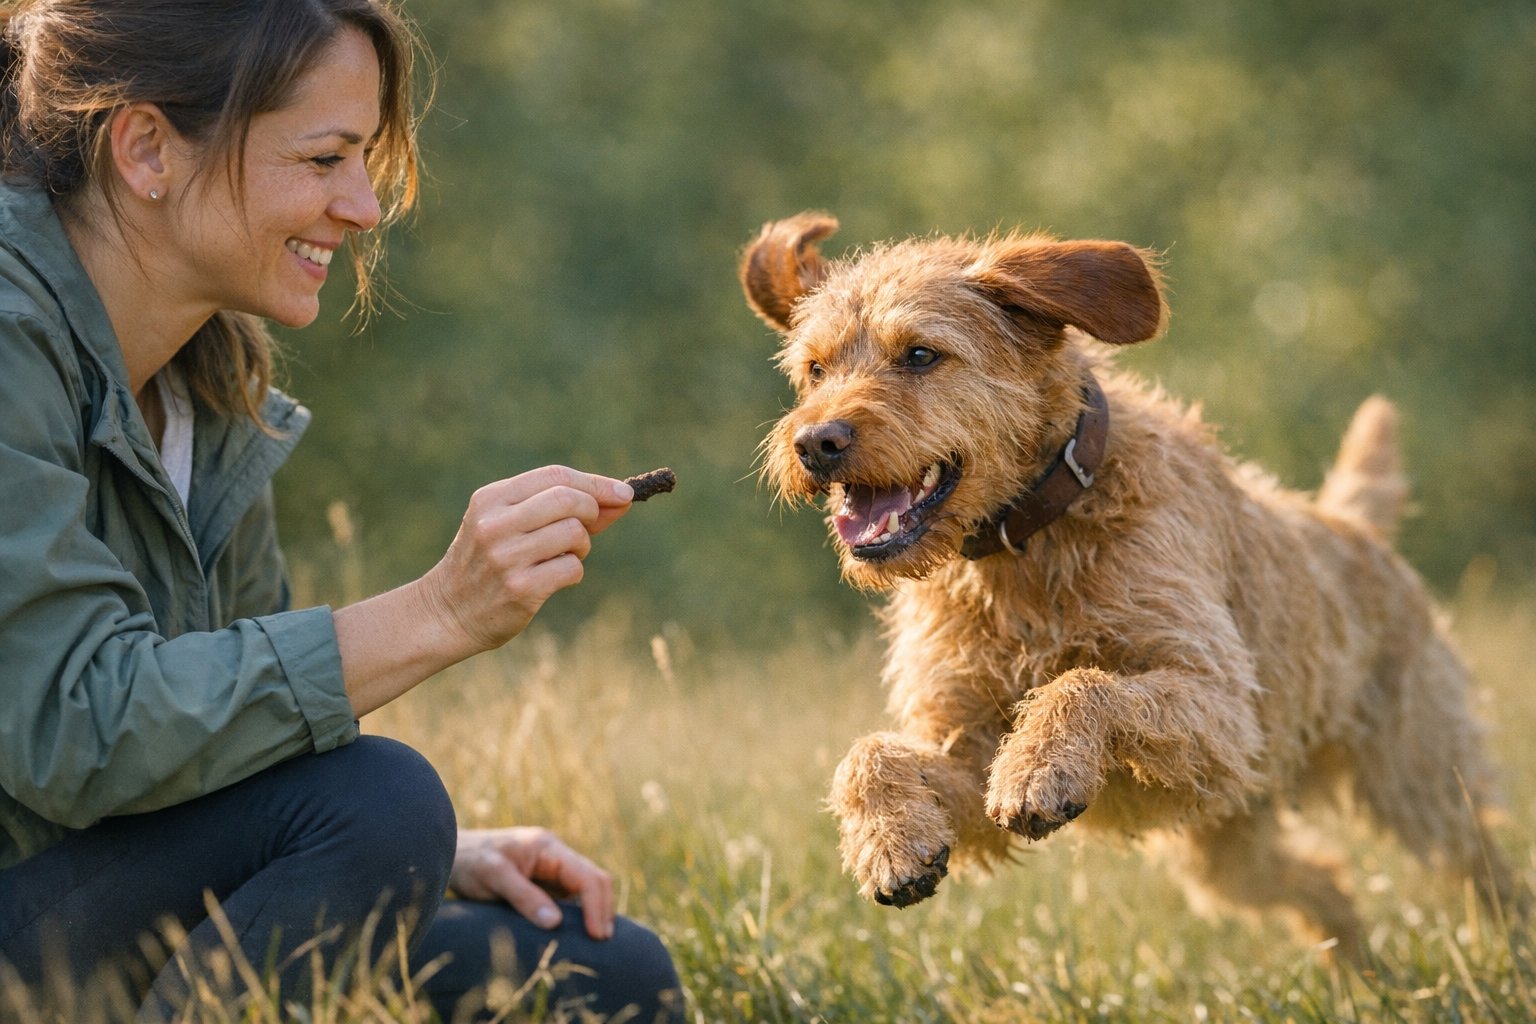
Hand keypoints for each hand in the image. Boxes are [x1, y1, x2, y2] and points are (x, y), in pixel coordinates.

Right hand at [420, 465, 632, 653]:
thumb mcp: (508, 524)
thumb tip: (621, 499)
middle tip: (589, 527)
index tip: (624, 493)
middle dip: (592, 511)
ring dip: (582, 546)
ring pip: (574, 534)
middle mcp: (495, 524)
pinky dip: (573, 571)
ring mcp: (506, 557)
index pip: (555, 476)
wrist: (446, 612)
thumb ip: (558, 508)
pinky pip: (572, 568)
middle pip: (568, 499)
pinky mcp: (520, 589)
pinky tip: (551, 579)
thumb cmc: (487, 563)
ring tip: (562, 556)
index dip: (596, 482)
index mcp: (490, 499)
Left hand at [449, 826, 615, 939]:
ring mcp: (551, 870)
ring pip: (586, 890)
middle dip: (602, 910)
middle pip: (595, 881)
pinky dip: (579, 915)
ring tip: (596, 944)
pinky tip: (578, 935)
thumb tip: (556, 924)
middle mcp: (555, 856)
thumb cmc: (469, 861)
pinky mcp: (543, 884)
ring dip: (594, 913)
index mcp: (547, 848)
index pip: (587, 876)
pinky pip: (570, 899)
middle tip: (602, 944)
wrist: (449, 854)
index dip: (596, 906)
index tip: (596, 936)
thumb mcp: (493, 877)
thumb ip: (524, 897)